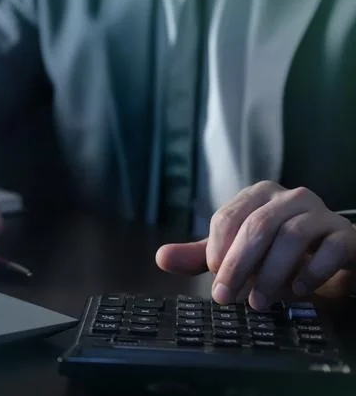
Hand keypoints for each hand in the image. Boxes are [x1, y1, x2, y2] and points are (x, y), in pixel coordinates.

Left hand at [156, 181, 355, 309]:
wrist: (332, 256)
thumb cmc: (277, 251)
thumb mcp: (235, 252)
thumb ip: (200, 255)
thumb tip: (161, 257)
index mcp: (257, 196)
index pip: (228, 217)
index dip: (218, 250)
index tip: (214, 277)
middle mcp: (289, 198)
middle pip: (257, 226)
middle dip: (238, 265)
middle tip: (227, 297)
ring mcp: (320, 214)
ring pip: (291, 237)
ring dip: (271, 274)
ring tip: (259, 302)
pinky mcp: (344, 236)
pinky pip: (330, 250)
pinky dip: (311, 273)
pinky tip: (296, 291)